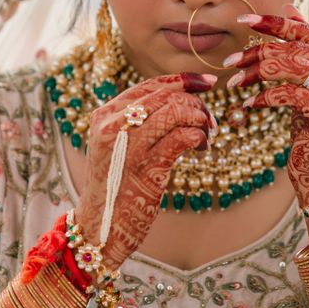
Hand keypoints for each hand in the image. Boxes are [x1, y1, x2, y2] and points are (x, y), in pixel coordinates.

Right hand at [74, 73, 215, 268]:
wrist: (99, 228)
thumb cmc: (114, 186)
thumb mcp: (115, 146)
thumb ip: (135, 122)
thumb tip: (178, 101)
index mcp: (104, 116)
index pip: (149, 85)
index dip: (183, 80)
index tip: (207, 83)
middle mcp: (113, 126)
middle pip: (165, 96)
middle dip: (195, 102)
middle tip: (209, 119)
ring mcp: (129, 146)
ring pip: (175, 111)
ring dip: (199, 118)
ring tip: (206, 135)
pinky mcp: (147, 168)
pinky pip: (182, 137)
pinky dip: (199, 137)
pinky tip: (201, 147)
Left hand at [225, 5, 308, 246]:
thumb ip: (304, 48)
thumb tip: (289, 7)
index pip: (308, 32)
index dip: (275, 23)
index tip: (243, 19)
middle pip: (298, 47)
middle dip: (259, 52)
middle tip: (230, 62)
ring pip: (293, 66)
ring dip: (257, 72)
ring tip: (234, 82)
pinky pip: (289, 94)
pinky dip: (264, 97)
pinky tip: (249, 105)